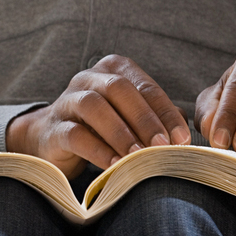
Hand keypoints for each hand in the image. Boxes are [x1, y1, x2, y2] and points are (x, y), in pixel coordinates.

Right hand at [6, 55, 190, 177]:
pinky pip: (75, 134)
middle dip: (145, 118)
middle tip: (163, 145)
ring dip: (120, 132)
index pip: (144, 86)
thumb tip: (183, 134)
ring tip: (138, 156)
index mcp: (112, 70)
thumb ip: (156, 119)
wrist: (52, 140)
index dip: (165, 111)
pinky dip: (98, 150)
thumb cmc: (100, 127)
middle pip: (119, 89)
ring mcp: (66, 101)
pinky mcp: (53, 128)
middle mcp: (88, 78)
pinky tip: (114, 166)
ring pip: (94, 106)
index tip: (182, 138)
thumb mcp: (129, 118)